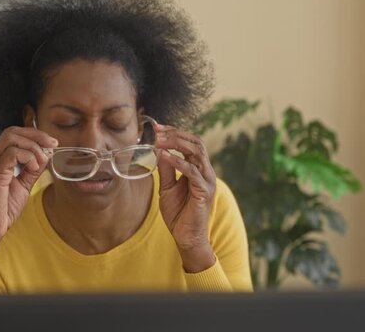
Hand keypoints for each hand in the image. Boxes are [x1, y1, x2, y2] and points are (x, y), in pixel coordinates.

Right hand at [0, 126, 57, 246]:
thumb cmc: (1, 212)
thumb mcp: (22, 186)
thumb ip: (31, 171)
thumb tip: (45, 156)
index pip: (12, 134)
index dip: (33, 135)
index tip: (51, 143)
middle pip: (12, 132)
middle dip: (36, 135)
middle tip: (52, 144)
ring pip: (12, 139)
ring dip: (33, 147)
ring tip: (40, 162)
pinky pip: (12, 154)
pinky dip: (27, 157)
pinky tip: (33, 168)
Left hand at [155, 124, 216, 271]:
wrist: (186, 237)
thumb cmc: (178, 213)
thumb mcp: (167, 187)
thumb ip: (166, 169)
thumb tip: (159, 150)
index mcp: (198, 169)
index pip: (191, 143)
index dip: (175, 133)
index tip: (157, 128)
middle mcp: (206, 172)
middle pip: (196, 143)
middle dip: (176, 135)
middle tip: (158, 131)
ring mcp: (207, 181)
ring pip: (197, 153)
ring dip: (177, 144)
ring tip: (160, 141)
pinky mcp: (204, 192)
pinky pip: (192, 172)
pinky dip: (177, 162)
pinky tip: (163, 156)